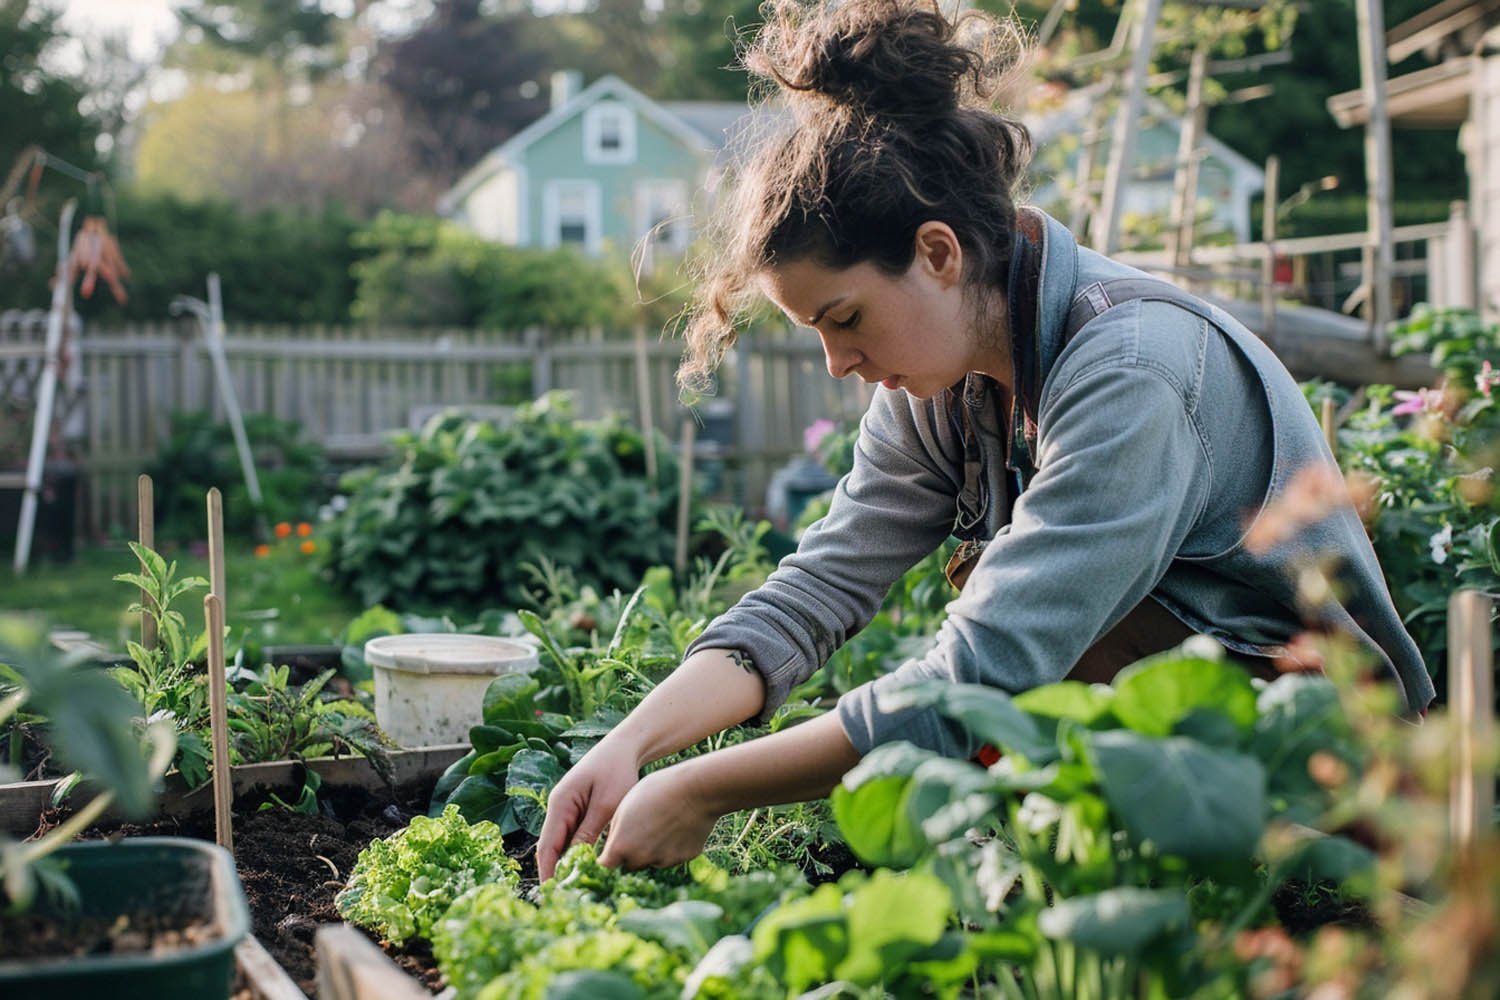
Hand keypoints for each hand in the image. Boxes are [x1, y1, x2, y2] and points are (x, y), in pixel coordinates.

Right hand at [536, 741, 639, 880]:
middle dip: (556, 872)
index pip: (547, 846)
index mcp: (560, 804)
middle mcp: (559, 808)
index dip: (548, 871)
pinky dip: (578, 853)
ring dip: (567, 864)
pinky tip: (587, 868)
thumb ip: (589, 832)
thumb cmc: (617, 770)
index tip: (552, 894)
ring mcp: (568, 810)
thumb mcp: (606, 804)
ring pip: (563, 844)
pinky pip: (575, 837)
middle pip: (551, 847)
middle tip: (565, 899)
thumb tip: (576, 862)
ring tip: (575, 889)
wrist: (626, 747)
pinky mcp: (580, 811)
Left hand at [598, 764, 719, 870]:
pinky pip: (671, 856)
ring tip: (661, 823)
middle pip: (629, 863)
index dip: (608, 856)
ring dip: (651, 850)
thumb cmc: (656, 791)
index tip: (611, 848)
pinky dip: (671, 847)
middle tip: (640, 828)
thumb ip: (615, 832)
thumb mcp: (624, 806)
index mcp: (621, 846)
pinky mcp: (682, 859)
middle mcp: (640, 859)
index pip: (605, 865)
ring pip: (650, 860)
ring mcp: (663, 861)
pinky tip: (676, 826)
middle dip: (630, 852)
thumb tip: (612, 849)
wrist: (695, 790)